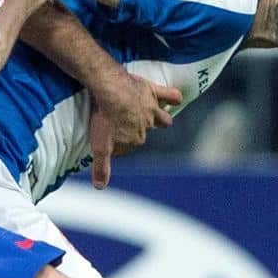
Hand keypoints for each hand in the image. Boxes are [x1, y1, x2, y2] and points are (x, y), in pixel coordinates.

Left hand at [88, 72, 180, 188]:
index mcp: (136, 140)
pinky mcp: (152, 91)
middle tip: (123, 125)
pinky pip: (170, 95)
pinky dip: (174, 97)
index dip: (120, 144)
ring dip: (161, 119)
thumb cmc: (105, 119)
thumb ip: (102, 167)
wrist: (111, 91)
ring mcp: (152, 108)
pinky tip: (177, 98)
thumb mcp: (100, 146)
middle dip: (137, 131)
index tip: (111, 141)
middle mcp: (148, 126)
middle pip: (145, 131)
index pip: (129, 146)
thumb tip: (100, 187)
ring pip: (163, 117)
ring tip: (159, 118)